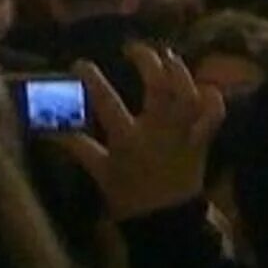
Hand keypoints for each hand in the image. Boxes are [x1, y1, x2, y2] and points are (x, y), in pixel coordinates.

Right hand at [58, 45, 225, 221]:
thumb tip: (53, 130)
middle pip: (157, 87)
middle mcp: (158, 131)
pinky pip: (214, 114)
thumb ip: (79, 148)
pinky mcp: (203, 140)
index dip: (92, 79)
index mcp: (128, 139)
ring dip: (180, 71)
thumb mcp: (100, 172)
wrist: (164, 220)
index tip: (82, 63)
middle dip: (147, 61)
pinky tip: (206, 86)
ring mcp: (183, 134)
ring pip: (187, 93)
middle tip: (134, 48)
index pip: (106, 102)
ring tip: (168, 55)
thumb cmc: (128, 197)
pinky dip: (213, 98)